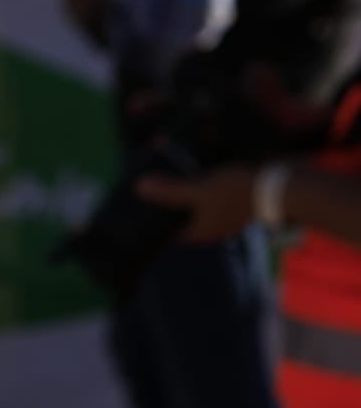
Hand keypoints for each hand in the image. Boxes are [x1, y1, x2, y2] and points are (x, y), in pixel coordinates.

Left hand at [136, 167, 255, 242]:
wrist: (276, 189)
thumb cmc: (236, 192)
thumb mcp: (199, 190)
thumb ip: (171, 191)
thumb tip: (139, 188)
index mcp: (199, 232)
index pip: (166, 234)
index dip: (149, 223)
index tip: (131, 210)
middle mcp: (208, 228)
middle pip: (176, 220)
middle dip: (160, 206)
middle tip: (140, 189)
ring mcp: (219, 217)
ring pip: (188, 208)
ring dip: (174, 194)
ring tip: (156, 178)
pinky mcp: (227, 204)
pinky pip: (200, 199)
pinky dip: (189, 189)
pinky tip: (182, 173)